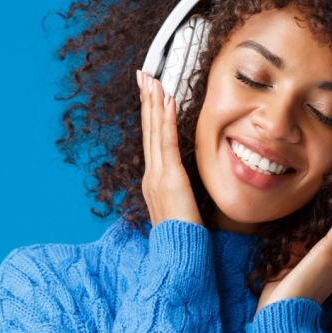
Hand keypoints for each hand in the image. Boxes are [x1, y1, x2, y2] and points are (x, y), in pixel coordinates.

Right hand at [136, 69, 203, 227]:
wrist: (178, 257)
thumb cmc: (184, 239)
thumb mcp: (182, 210)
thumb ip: (182, 194)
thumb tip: (188, 185)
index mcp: (154, 182)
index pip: (151, 141)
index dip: (149, 115)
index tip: (149, 93)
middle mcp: (151, 176)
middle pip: (148, 130)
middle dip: (146, 100)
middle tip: (143, 75)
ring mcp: (157, 176)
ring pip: (154, 132)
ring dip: (153, 103)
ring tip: (153, 79)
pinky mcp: (169, 178)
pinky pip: (166, 142)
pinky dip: (165, 119)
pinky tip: (166, 101)